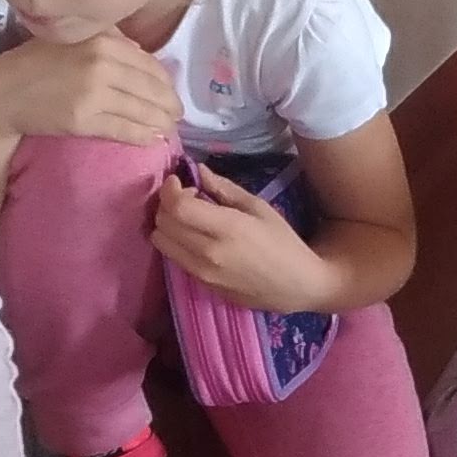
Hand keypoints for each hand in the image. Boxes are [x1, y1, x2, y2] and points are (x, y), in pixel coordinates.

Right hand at [0, 28, 182, 148]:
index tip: (171, 92)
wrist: (4, 92)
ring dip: (162, 123)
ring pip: (142, 111)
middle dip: (170, 105)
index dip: (166, 82)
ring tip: (169, 129)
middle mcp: (102, 64)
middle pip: (151, 89)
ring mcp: (95, 93)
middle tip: (177, 115)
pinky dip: (144, 136)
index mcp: (103, 40)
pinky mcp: (85, 120)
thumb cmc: (38, 62)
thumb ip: (110, 40)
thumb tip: (143, 57)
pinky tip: (154, 139)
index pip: (150, 65)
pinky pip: (125, 129)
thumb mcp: (75, 37)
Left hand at [153, 162, 334, 309]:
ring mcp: (202, 273)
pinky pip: (174, 258)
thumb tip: (199, 171)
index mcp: (226, 228)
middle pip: (162, 223)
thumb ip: (224, 188)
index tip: (178, 181)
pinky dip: (176, 242)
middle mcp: (208, 252)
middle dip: (167, 204)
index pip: (177, 206)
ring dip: (167, 225)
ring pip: (160, 242)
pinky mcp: (201, 285)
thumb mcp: (259, 208)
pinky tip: (196, 238)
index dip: (169, 189)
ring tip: (188, 219)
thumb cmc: (283, 242)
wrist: (296, 285)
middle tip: (187, 198)